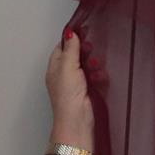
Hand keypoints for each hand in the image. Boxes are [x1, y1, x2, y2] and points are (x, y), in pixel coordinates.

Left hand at [46, 31, 106, 151]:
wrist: (77, 121)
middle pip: (75, 56)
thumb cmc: (68, 97)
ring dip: (93, 65)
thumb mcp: (67, 67)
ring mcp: (76, 84)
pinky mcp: (87, 91)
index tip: (82, 34)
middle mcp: (64, 75)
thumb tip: (70, 33)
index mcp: (54, 68)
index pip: (61, 48)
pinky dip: (98, 76)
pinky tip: (100, 78)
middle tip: (90, 51)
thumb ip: (70, 49)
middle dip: (84, 53)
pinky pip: (94, 78)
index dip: (71, 41)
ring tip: (95, 67)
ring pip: (86, 66)